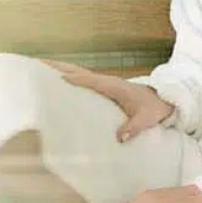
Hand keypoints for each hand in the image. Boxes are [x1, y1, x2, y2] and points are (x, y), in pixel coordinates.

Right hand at [43, 60, 173, 141]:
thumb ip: (134, 127)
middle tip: (36, 64)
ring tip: (39, 69)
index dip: (72, 79)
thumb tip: (120, 138)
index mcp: (112, 86)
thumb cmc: (154, 108)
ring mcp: (104, 83)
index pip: (89, 81)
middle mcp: (105, 81)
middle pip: (77, 71)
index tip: (54, 79)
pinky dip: (68, 77)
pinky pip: (82, 80)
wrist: (165, 100)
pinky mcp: (104, 88)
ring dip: (60, 69)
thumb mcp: (146, 119)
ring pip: (78, 73)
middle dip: (58, 67)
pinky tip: (57, 82)